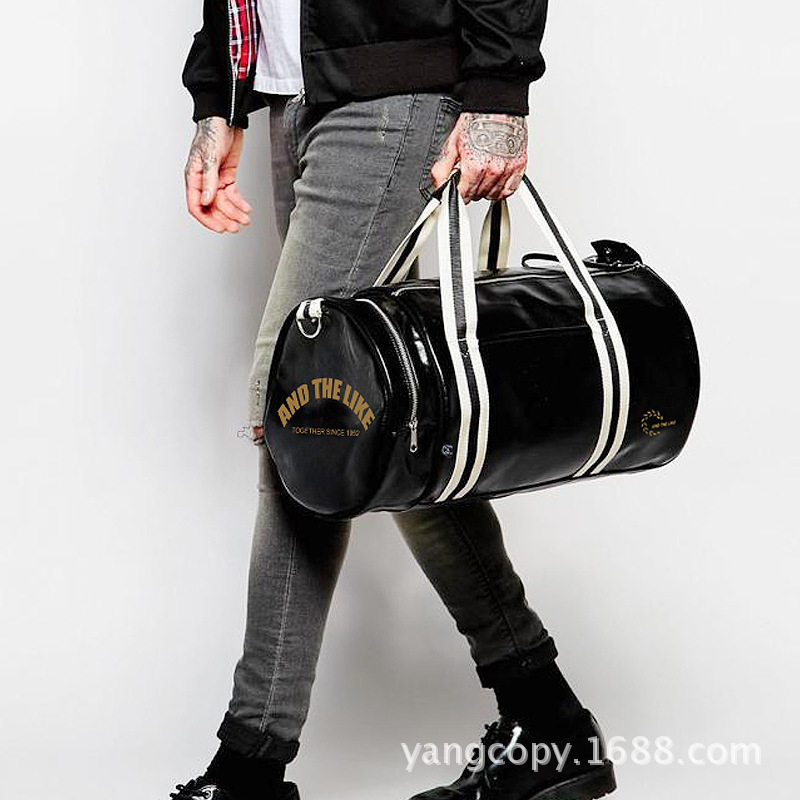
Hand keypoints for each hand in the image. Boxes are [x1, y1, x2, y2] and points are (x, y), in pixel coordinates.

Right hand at [184, 116, 252, 232]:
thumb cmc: (212, 132)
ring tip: (245, 219)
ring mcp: (215, 179)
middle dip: (224, 218)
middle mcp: (203, 181)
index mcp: (193, 177)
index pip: (196, 205)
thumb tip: (206, 201)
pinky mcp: (227, 176)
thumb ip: (208, 181)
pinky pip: (232, 194)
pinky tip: (246, 208)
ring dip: (234, 212)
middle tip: (235, 227)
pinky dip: (240, 203)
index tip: (220, 228)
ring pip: (224, 203)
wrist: (226, 118)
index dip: (207, 219)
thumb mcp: (210, 157)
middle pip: (211, 207)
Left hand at [431, 112, 527, 202]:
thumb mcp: (452, 145)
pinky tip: (495, 179)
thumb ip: (442, 170)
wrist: (496, 106)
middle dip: (471, 188)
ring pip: (493, 195)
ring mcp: (508, 168)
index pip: (464, 195)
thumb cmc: (476, 121)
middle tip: (470, 174)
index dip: (458, 191)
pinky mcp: (519, 165)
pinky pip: (510, 190)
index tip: (458, 185)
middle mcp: (493, 169)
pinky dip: (502, 189)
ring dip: (486, 189)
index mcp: (475, 166)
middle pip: (478, 195)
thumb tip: (439, 187)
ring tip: (482, 174)